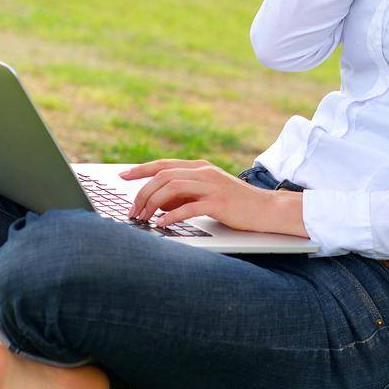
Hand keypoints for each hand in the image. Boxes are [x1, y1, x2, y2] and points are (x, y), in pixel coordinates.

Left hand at [118, 159, 308, 237]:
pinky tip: (162, 224)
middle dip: (142, 192)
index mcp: (200, 167)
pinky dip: (171, 215)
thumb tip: (157, 202)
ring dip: (153, 204)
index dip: (140, 169)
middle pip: (163, 175)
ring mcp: (211, 186)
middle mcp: (204, 172)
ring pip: (172, 188)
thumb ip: (184, 194)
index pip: (163, 164)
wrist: (266, 209)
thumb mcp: (206, 194)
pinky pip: (188, 207)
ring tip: (143, 218)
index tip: (122, 175)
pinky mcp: (219, 203)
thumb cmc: (235, 204)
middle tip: (132, 210)